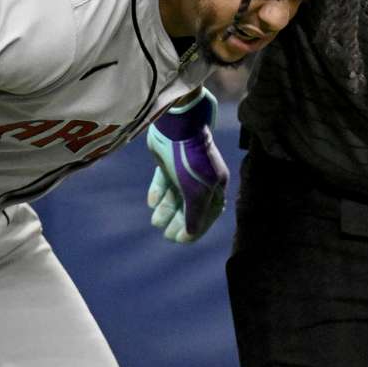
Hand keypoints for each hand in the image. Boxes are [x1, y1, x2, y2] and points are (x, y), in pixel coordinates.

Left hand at [145, 88, 228, 242]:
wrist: (177, 126)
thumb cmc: (191, 161)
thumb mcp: (196, 193)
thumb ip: (194, 216)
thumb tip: (190, 235)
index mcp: (216, 185)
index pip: (209, 213)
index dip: (196, 228)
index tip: (182, 240)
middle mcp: (202, 177)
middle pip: (191, 205)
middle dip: (179, 221)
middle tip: (167, 235)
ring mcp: (185, 168)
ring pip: (176, 194)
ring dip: (167, 209)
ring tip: (156, 221)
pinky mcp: (169, 160)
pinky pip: (164, 180)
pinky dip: (159, 192)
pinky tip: (152, 203)